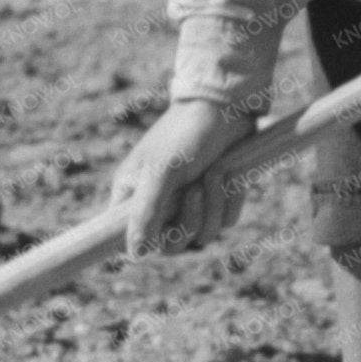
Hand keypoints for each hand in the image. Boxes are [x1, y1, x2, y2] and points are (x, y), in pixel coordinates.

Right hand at [107, 98, 258, 255]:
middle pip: (173, 245)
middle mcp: (158, 204)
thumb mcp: (162, 172)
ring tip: (215, 172)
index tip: (160, 239)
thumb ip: (146, 213)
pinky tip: (230, 172)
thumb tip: (135, 255)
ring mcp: (189, 203)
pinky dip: (231, 199)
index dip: (144, 245)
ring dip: (214, 206)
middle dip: (190, 220)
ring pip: (204, 234)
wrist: (226, 106)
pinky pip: (226, 220)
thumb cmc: (186, 133)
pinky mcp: (217, 198)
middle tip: (196, 190)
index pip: (129, 240)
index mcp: (133, 195)